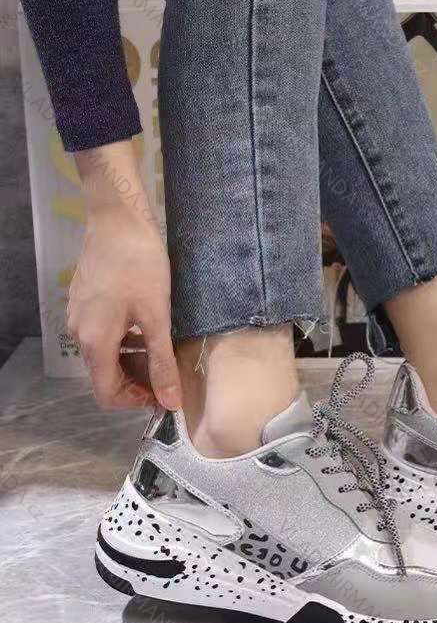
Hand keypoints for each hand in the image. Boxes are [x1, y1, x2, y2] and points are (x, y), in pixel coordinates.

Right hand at [66, 140, 181, 410]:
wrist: (118, 219)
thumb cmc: (141, 266)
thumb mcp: (157, 317)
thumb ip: (162, 362)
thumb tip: (170, 403)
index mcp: (95, 343)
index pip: (107, 394)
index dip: (136, 401)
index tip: (165, 394)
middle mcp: (79, 334)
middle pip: (105, 376)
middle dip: (138, 382)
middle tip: (170, 374)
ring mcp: (79, 316)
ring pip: (106, 355)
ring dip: (134, 361)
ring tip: (164, 352)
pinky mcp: (85, 301)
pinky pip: (104, 334)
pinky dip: (126, 342)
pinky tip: (149, 328)